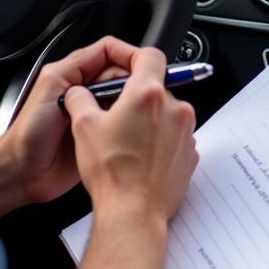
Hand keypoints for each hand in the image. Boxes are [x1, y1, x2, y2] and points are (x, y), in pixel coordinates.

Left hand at [2, 35, 140, 206]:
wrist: (23, 172)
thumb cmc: (28, 133)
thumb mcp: (52, 86)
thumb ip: (77, 65)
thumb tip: (109, 50)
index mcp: (72, 73)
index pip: (108, 52)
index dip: (127, 55)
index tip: (143, 65)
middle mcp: (85, 92)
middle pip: (121, 75)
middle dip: (132, 82)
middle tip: (137, 95)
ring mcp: (94, 114)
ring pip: (125, 99)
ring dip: (131, 104)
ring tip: (133, 112)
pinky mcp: (100, 135)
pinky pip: (122, 123)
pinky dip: (129, 123)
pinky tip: (131, 128)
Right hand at [64, 45, 197, 224]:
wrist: (133, 214)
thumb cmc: (111, 173)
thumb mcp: (83, 127)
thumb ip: (80, 98)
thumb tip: (78, 92)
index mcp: (148, 94)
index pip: (149, 55)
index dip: (133, 56)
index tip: (123, 64)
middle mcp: (174, 109)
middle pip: (156, 87)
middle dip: (135, 97)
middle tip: (114, 114)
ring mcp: (186, 133)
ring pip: (165, 113)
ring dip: (148, 120)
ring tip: (126, 142)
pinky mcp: (190, 155)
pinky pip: (174, 137)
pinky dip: (159, 141)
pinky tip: (140, 157)